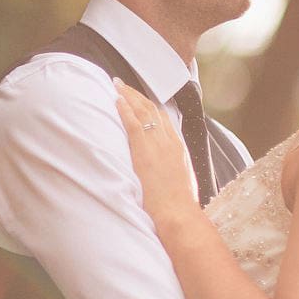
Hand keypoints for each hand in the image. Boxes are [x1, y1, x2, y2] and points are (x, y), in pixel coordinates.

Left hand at [113, 79, 197, 223]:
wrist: (178, 212)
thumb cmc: (179, 204)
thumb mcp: (181, 182)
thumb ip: (172, 171)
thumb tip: (165, 172)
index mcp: (180, 149)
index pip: (165, 120)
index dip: (151, 106)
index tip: (140, 99)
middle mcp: (171, 142)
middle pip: (154, 110)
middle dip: (138, 96)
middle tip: (124, 85)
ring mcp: (159, 145)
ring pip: (144, 112)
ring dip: (130, 96)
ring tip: (117, 85)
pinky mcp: (145, 150)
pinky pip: (134, 123)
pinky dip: (125, 109)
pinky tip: (117, 100)